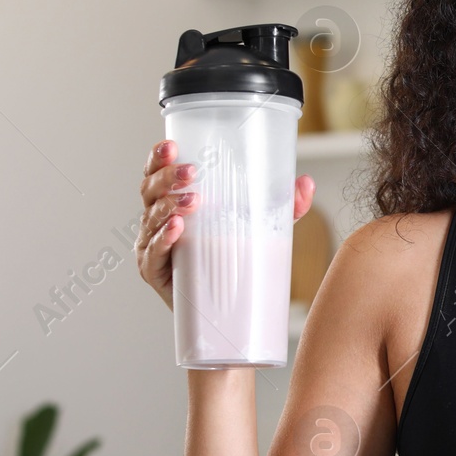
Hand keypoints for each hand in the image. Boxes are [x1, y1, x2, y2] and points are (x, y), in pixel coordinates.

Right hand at [136, 139, 316, 311]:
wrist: (223, 309)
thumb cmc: (232, 258)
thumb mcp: (260, 227)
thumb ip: (283, 206)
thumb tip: (305, 183)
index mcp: (173, 200)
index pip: (157, 172)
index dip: (158, 157)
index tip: (172, 145)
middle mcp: (157, 220)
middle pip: (150, 190)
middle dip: (167, 178)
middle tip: (191, 172)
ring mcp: (151, 245)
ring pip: (151, 218)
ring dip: (169, 206)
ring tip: (193, 201)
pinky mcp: (154, 271)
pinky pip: (153, 252)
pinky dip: (164, 238)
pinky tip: (177, 228)